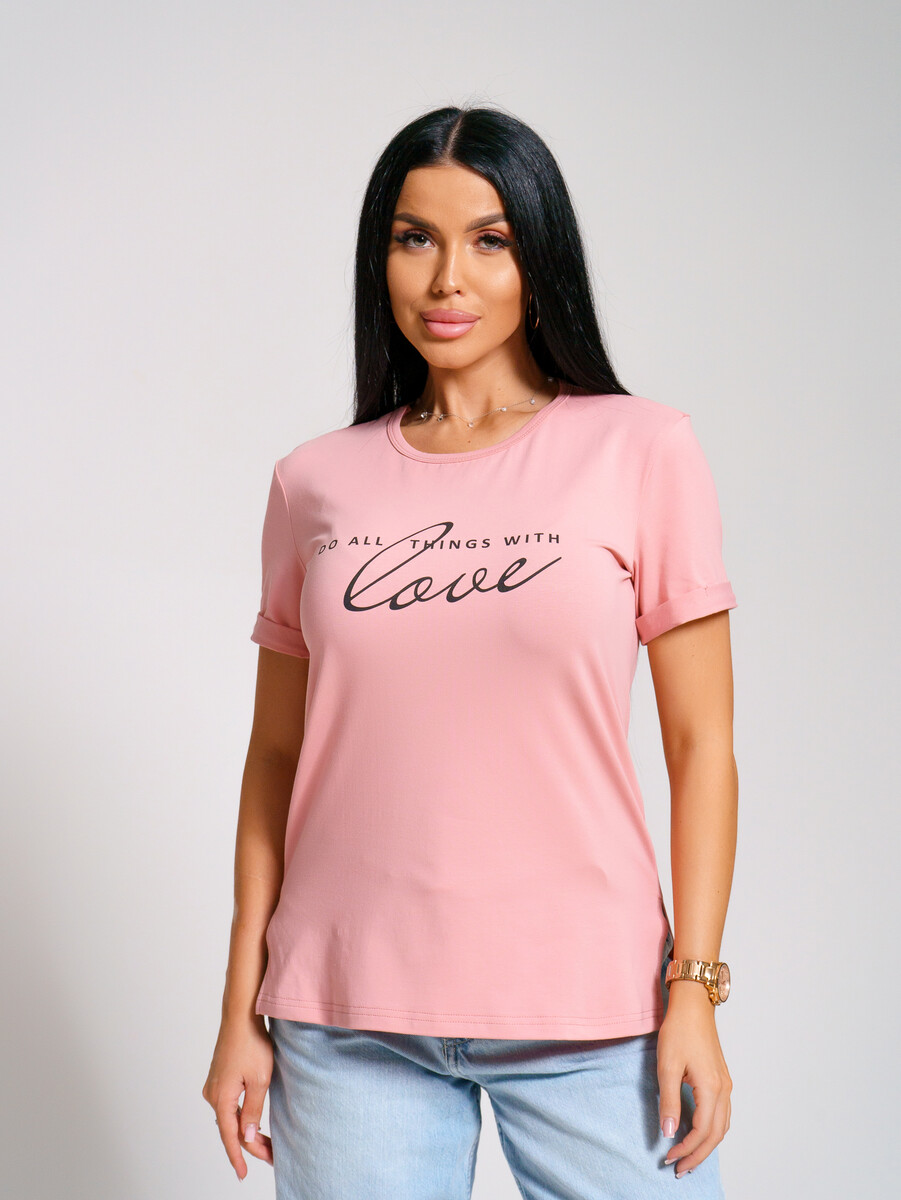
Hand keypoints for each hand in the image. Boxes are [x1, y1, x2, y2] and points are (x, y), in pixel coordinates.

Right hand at [202, 1014, 274, 1180]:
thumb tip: (248, 1137)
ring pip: (230, 1117)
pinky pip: (229, 1106)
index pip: (229, 1136)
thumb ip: (253, 1111)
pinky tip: (252, 1122)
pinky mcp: (219, 1078)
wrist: (241, 1015)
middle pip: (231, 1128)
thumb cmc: (252, 1043)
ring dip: (247, 1130)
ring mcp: (214, 1086)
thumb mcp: (260, 1079)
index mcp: (222, 1098)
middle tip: (271, 1156)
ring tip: (267, 1143)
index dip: (238, 1157)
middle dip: (250, 1144)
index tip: (244, 1174)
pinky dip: (241, 1117)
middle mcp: (213, 1094)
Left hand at [656, 985, 731, 1177]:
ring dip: (706, 1145)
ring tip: (688, 1157)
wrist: (693, 1005)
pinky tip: (698, 1133)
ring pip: (722, 1126)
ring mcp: (725, 1084)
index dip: (686, 1148)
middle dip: (698, 1154)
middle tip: (679, 1168)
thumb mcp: (667, 1065)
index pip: (702, 1131)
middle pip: (716, 1134)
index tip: (669, 1158)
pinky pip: (722, 1114)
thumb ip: (669, 1101)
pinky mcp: (722, 1079)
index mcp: (712, 1088)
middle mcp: (724, 1089)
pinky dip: (712, 1130)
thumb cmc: (679, 1030)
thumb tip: (670, 1132)